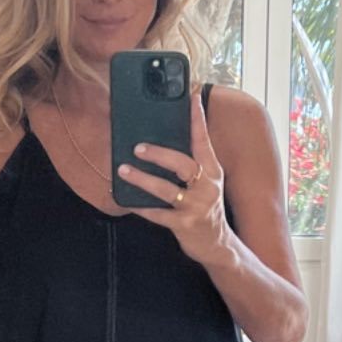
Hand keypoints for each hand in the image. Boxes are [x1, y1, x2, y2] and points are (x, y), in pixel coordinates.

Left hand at [116, 90, 228, 263]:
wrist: (218, 246)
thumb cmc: (206, 209)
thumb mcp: (205, 184)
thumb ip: (192, 165)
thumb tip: (163, 142)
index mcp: (212, 172)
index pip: (204, 141)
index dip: (197, 118)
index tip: (191, 96)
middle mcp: (207, 187)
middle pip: (183, 164)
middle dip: (159, 154)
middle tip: (138, 147)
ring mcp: (196, 207)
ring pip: (166, 190)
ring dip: (142, 179)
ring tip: (124, 170)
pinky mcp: (185, 225)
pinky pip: (157, 214)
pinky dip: (140, 206)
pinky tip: (125, 200)